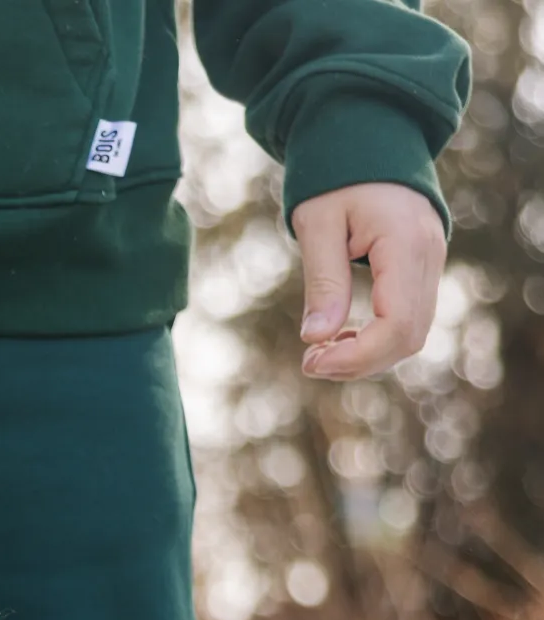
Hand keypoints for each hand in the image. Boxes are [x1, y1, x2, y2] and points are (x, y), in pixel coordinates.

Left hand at [293, 183, 446, 380]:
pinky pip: (409, 319)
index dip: (356, 356)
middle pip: (408, 338)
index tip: (310, 361)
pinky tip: (343, 335)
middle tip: (310, 361)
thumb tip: (317, 339)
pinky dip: (377, 339)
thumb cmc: (338, 174)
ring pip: (412, 335)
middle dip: (359, 362)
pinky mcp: (424, 268)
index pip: (395, 325)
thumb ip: (323, 281)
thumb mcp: (319, 223)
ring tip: (322, 350)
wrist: (372, 135)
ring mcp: (432, 262)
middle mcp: (430, 255)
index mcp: (406, 242)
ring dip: (368, 356)